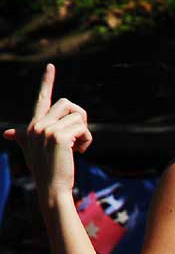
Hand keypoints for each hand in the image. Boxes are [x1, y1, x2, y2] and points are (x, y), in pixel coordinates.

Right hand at [3, 64, 91, 201]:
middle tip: (79, 138)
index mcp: (33, 126)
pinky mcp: (59, 136)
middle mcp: (38, 125)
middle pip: (68, 104)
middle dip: (80, 118)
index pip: (42, 99)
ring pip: (78, 115)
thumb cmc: (46, 171)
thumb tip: (6, 133)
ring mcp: (47, 130)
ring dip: (85, 132)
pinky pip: (83, 127)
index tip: (51, 65)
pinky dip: (87, 139)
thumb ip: (22, 138)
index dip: (47, 81)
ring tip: (78, 148)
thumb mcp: (32, 151)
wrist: (52, 188)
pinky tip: (80, 151)